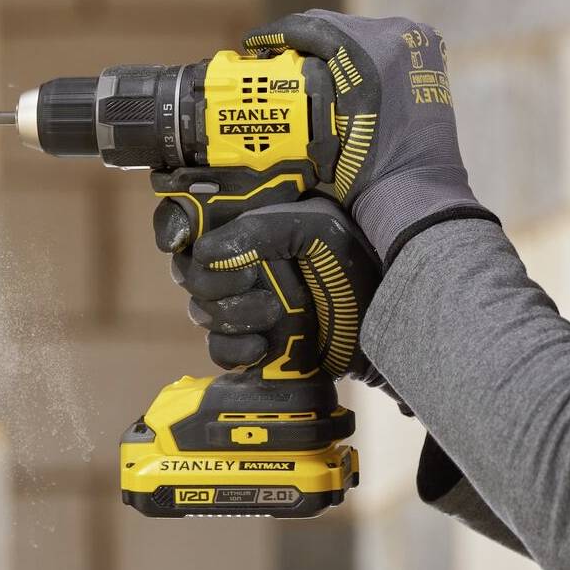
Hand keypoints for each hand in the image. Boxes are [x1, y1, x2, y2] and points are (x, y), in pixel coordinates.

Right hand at [152, 188, 408, 410]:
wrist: (393, 323)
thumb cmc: (363, 265)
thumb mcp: (319, 230)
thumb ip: (263, 229)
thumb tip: (207, 251)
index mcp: (254, 225)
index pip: (193, 219)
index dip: (175, 227)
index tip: (182, 240)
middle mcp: (244, 262)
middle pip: (189, 271)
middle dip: (212, 282)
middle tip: (252, 281)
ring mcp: (247, 302)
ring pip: (201, 311)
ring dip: (229, 316)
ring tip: (272, 316)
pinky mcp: (255, 341)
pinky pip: (218, 348)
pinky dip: (233, 350)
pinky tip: (263, 347)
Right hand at [240, 10, 497, 262]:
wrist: (414, 188)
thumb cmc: (369, 169)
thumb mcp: (323, 127)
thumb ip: (306, 83)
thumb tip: (280, 63)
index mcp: (373, 50)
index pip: (313, 26)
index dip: (277, 33)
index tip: (253, 42)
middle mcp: (398, 36)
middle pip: (336, 25)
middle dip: (300, 38)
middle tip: (271, 54)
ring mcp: (415, 43)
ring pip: (357, 32)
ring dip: (328, 44)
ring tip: (298, 61)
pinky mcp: (424, 55)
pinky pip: (380, 44)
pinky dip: (355, 52)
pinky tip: (335, 67)